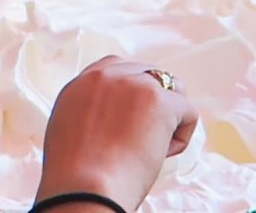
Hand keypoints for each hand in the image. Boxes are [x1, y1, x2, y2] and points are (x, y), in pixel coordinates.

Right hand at [36, 56, 198, 212]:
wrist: (84, 187)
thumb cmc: (75, 172)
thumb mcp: (68, 128)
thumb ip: (88, 111)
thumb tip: (112, 117)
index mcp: (82, 83)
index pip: (116, 68)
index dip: (132, 92)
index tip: (133, 117)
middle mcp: (106, 76)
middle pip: (147, 73)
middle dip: (155, 101)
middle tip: (148, 134)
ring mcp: (133, 84)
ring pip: (172, 89)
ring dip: (170, 115)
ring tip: (152, 147)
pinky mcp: (158, 101)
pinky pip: (187, 111)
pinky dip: (180, 137)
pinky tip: (160, 154)